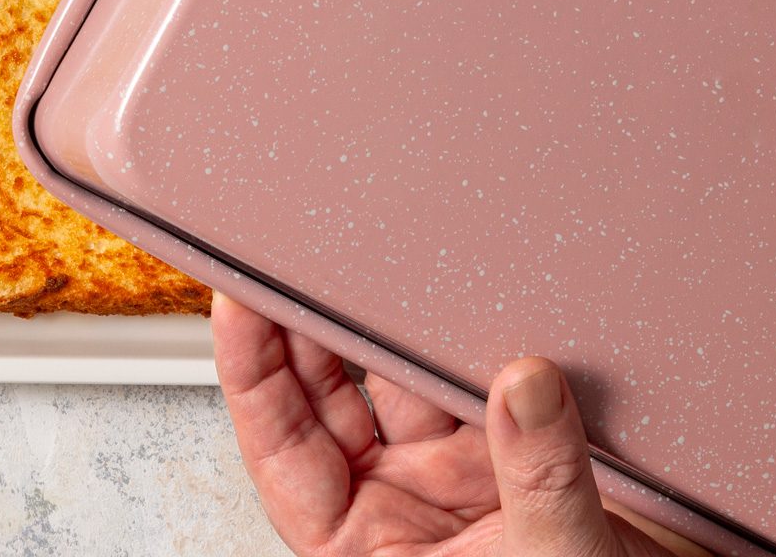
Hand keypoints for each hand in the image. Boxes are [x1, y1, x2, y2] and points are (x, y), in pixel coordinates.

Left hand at [211, 293, 698, 556]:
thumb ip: (537, 475)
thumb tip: (525, 383)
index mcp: (366, 545)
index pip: (284, 446)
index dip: (253, 370)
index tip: (237, 300)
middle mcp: (407, 502)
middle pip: (338, 394)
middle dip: (321, 320)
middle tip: (307, 248)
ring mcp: (467, 473)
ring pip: (416, 375)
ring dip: (413, 320)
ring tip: (400, 258)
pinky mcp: (530, 450)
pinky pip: (500, 378)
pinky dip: (494, 337)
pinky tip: (486, 293)